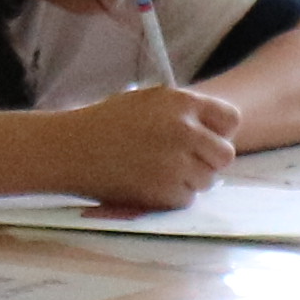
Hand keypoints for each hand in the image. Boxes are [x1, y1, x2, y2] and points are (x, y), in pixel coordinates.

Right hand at [61, 84, 241, 207]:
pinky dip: (172, 196)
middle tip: (184, 160)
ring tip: (159, 170)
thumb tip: (216, 131)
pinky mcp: (164, 191)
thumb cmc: (105, 123)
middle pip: (225, 154)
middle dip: (209, 159)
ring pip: (208, 180)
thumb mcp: (147, 100)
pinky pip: (187, 199)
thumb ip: (184, 111)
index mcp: (182, 103)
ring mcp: (176, 163)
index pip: (231, 119)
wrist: (69, 149)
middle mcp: (185, 132)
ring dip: (190, 179)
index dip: (219, 131)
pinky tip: (149, 183)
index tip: (204, 137)